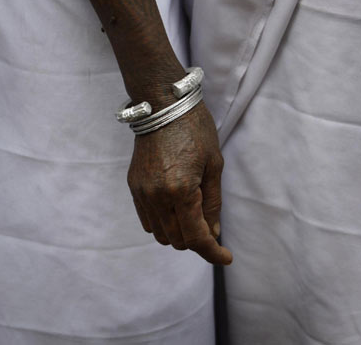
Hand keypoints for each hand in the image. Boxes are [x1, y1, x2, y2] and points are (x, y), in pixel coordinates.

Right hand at [127, 101, 232, 264]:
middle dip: (198, 241)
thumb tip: (213, 232)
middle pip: (178, 240)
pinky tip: (176, 208)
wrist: (162, 103)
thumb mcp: (214, 165)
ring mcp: (142, 192)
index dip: (213, 253)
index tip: (226, 257)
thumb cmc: (195, 129)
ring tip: (194, 214)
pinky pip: (147, 220)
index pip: (197, 238)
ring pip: (160, 234)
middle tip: (212, 227)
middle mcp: (157, 196)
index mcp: (181, 190)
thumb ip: (213, 203)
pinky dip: (164, 223)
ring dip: (180, 234)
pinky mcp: (133, 186)